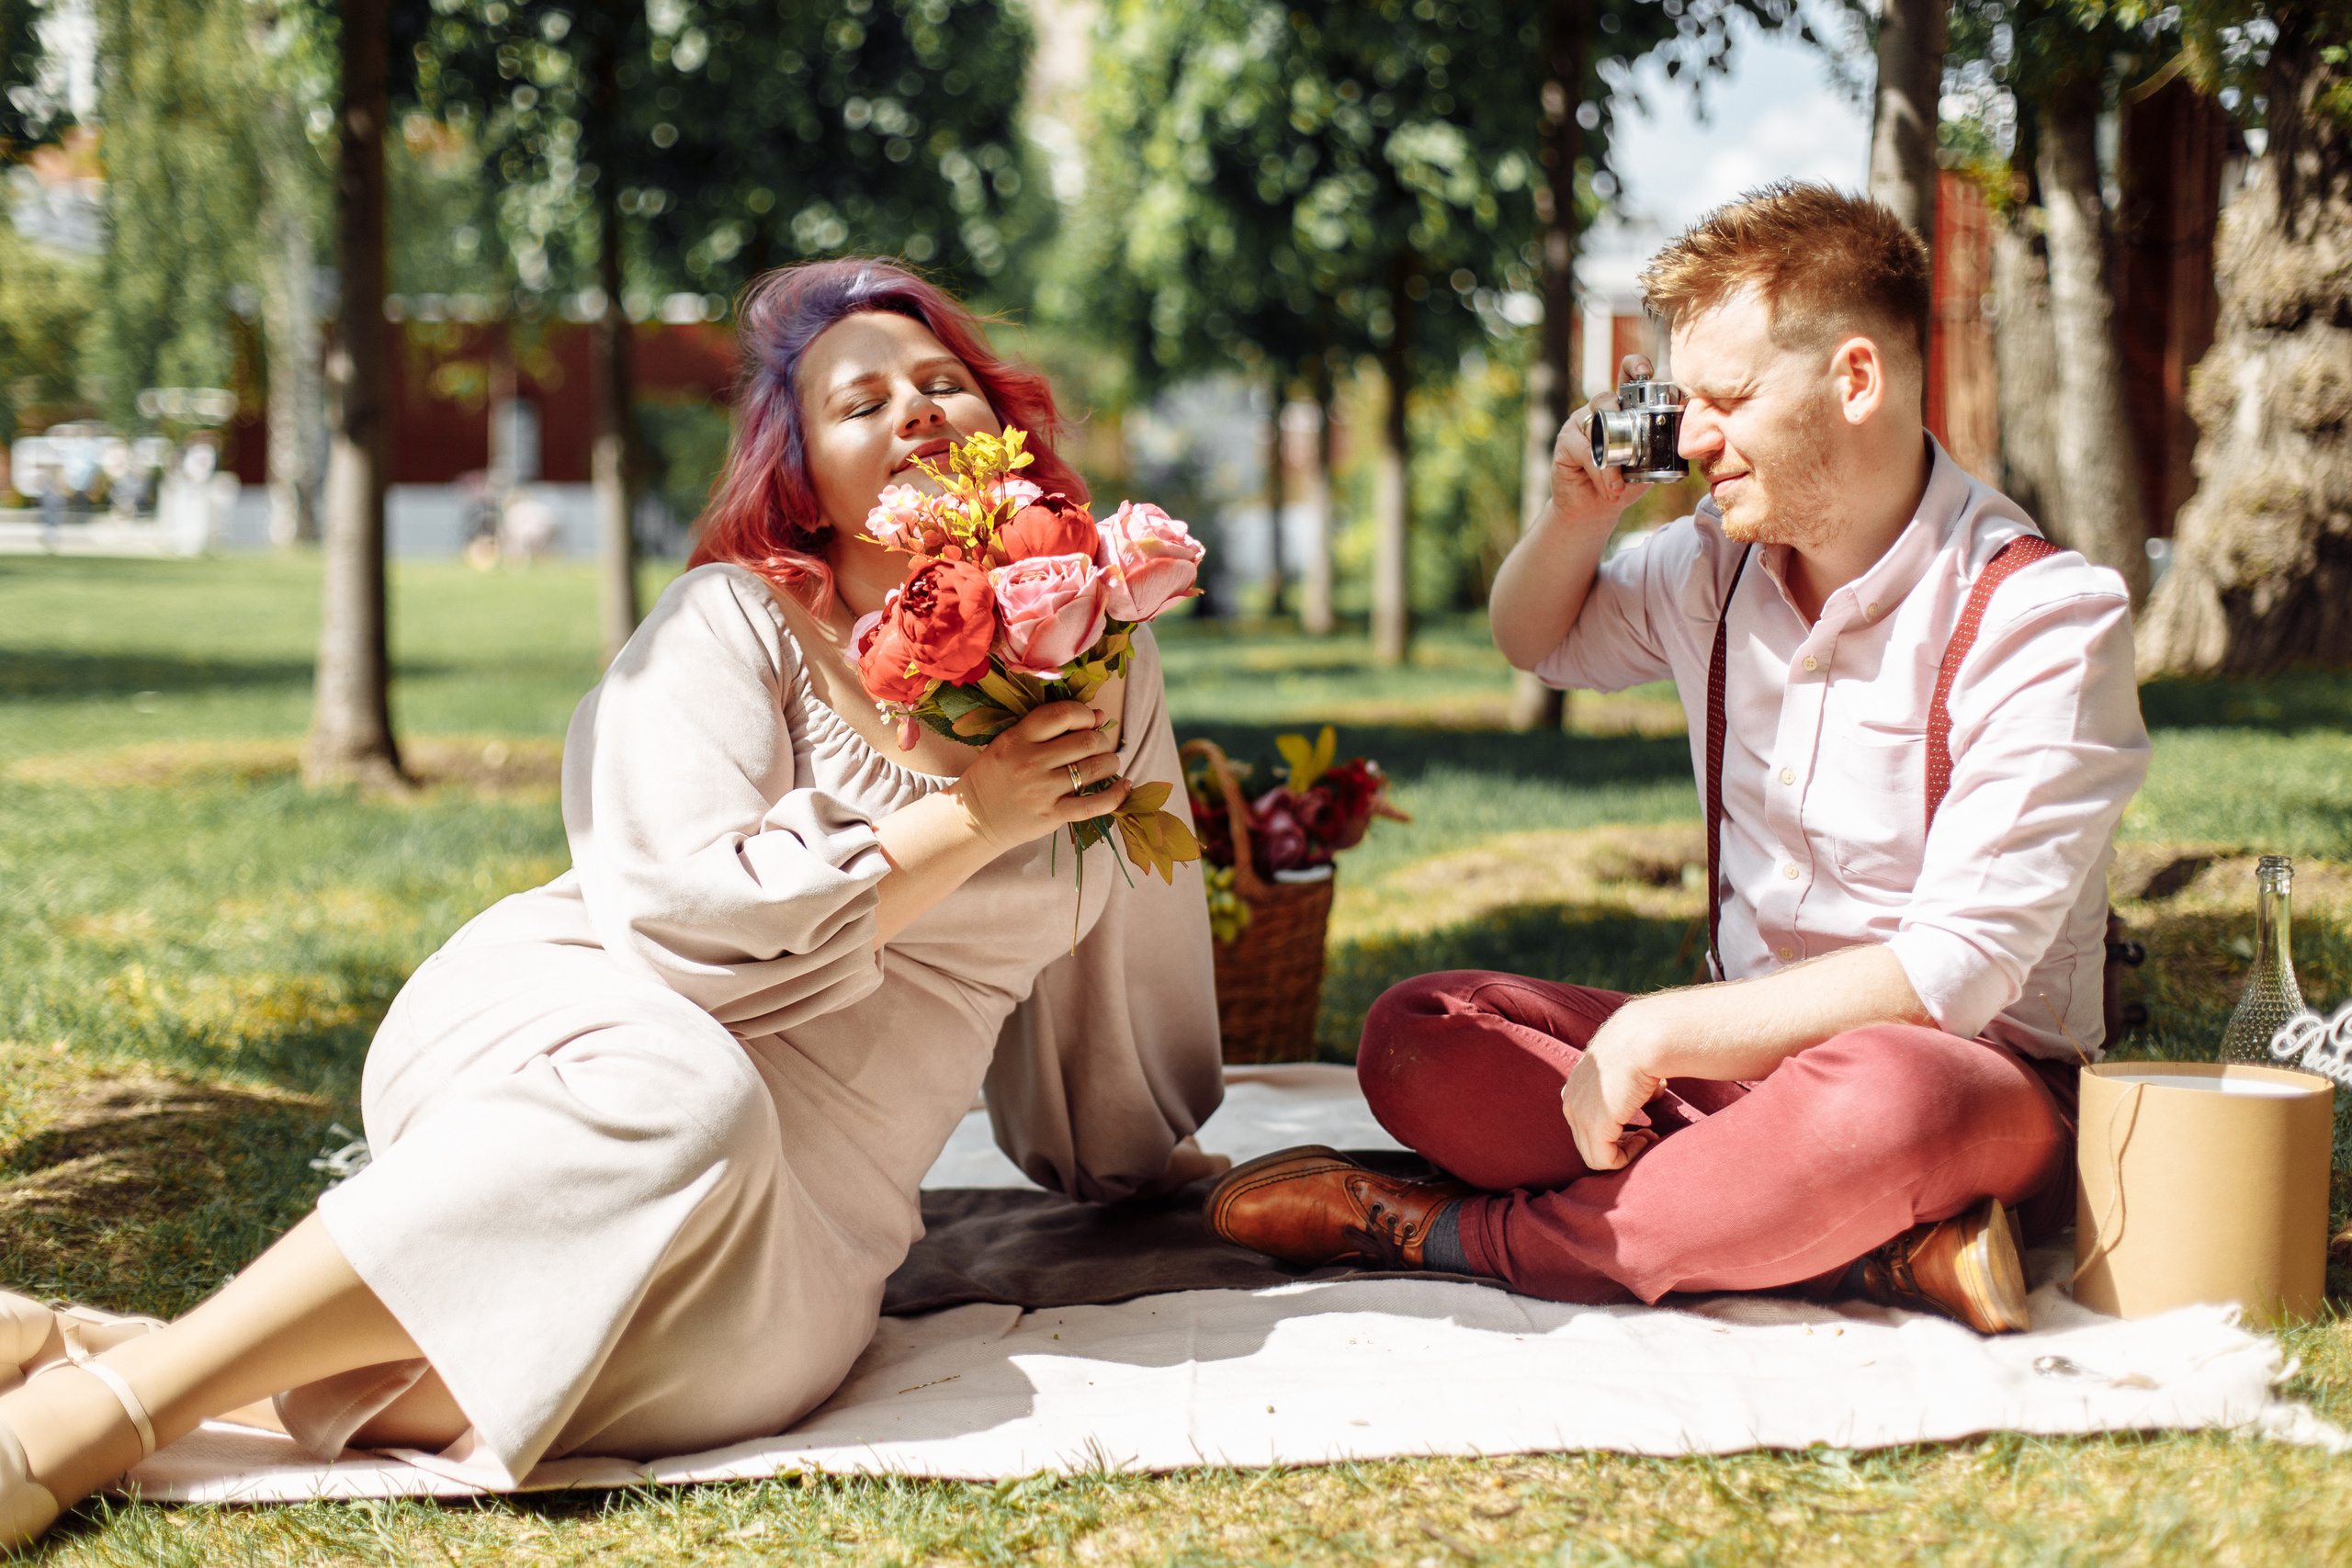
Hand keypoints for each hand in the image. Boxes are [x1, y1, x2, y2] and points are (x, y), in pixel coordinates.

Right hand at [953, 700, 1129, 849]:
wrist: (974, 818)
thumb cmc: (996, 776)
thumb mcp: (1011, 742)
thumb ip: (1050, 728)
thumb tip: (1099, 715)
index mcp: (1017, 738)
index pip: (1063, 714)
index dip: (1085, 714)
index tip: (1090, 722)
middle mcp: (1030, 762)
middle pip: (1086, 742)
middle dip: (1102, 741)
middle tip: (1100, 747)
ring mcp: (1042, 791)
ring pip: (1094, 770)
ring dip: (1110, 763)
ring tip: (1108, 764)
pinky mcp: (1052, 816)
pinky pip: (1095, 804)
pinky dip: (1116, 795)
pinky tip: (1124, 787)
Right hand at [1549, 353, 1658, 529]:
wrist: (1595, 510)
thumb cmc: (1624, 482)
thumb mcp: (1650, 463)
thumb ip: (1661, 445)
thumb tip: (1681, 431)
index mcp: (1623, 408)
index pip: (1627, 375)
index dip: (1635, 365)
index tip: (1647, 372)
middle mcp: (1599, 409)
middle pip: (1606, 397)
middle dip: (1621, 423)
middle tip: (1634, 455)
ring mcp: (1580, 423)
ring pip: (1597, 427)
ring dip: (1612, 462)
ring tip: (1620, 487)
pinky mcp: (1565, 441)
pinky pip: (1585, 450)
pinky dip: (1600, 472)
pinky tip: (1609, 489)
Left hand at [1560, 1001, 1668, 1170]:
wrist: (1645, 1038)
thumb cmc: (1644, 1045)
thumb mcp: (1629, 1064)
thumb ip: (1628, 1082)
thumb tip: (1650, 1091)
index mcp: (1576, 1085)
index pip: (1588, 1121)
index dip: (1618, 1128)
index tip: (1645, 1121)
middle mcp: (1570, 1100)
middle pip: (1590, 1140)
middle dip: (1621, 1141)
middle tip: (1650, 1132)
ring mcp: (1578, 1114)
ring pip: (1596, 1154)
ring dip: (1626, 1150)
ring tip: (1650, 1135)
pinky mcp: (1593, 1127)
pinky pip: (1605, 1161)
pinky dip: (1629, 1157)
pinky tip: (1647, 1137)